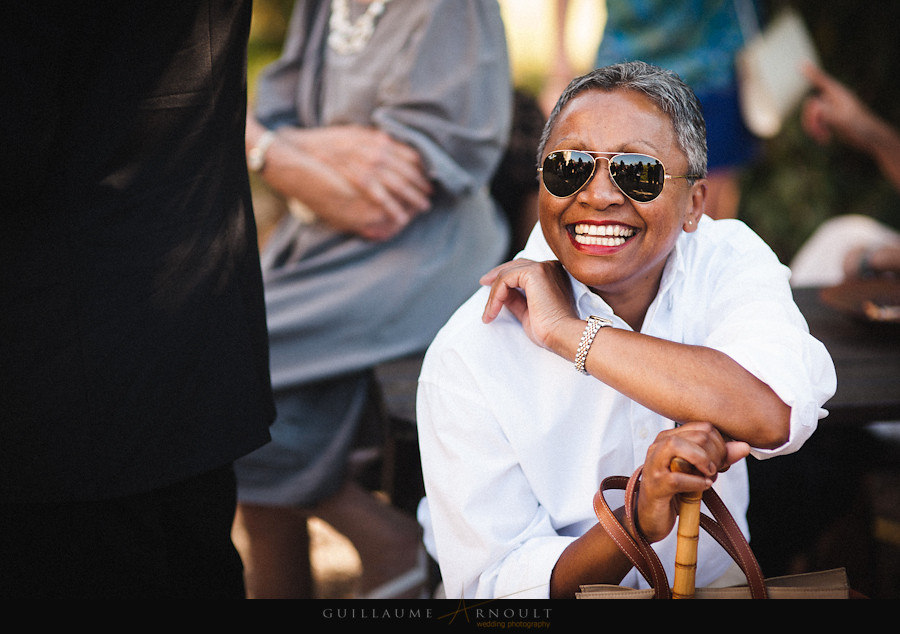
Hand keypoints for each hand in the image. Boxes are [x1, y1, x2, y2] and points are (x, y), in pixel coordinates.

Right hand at [271, 124, 432, 240]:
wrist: (301, 151)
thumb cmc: (326, 143)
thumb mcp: (355, 134)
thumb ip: (374, 140)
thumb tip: (389, 143)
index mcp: (378, 140)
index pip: (409, 155)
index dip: (422, 169)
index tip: (429, 178)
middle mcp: (377, 152)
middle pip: (408, 172)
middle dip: (422, 185)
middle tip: (430, 195)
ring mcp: (369, 168)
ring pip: (400, 186)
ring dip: (414, 198)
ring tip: (423, 208)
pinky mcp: (359, 184)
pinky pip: (383, 199)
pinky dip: (394, 209)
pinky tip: (402, 219)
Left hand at [480, 258, 579, 354]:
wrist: (563, 335)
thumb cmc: (551, 330)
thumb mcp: (527, 312)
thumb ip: (516, 299)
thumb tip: (500, 294)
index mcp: (553, 274)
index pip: (523, 269)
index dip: (505, 277)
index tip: (490, 288)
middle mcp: (550, 267)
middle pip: (514, 265)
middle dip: (496, 276)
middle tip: (483, 284)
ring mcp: (543, 268)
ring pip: (507, 273)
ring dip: (494, 294)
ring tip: (488, 314)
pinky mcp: (534, 273)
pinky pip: (505, 279)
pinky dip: (495, 296)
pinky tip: (492, 311)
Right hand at [633, 422, 749, 543]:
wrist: (650, 516)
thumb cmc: (673, 491)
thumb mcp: (698, 471)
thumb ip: (720, 457)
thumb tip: (744, 447)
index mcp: (669, 437)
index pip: (704, 427)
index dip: (721, 445)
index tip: (720, 463)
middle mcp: (659, 445)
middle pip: (699, 436)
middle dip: (716, 455)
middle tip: (714, 472)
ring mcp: (655, 464)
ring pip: (681, 446)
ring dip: (704, 462)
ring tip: (708, 475)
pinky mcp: (656, 484)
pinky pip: (680, 478)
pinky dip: (698, 482)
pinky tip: (702, 487)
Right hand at [801, 63, 880, 150]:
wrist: (870, 138)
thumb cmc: (860, 128)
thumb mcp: (842, 120)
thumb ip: (827, 112)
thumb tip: (814, 107)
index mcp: (837, 94)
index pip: (821, 80)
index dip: (810, 73)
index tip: (800, 63)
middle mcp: (833, 99)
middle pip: (810, 105)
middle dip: (811, 121)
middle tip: (818, 134)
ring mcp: (832, 109)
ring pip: (811, 115)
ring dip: (814, 128)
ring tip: (824, 138)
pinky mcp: (831, 118)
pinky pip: (816, 122)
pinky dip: (817, 131)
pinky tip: (826, 139)